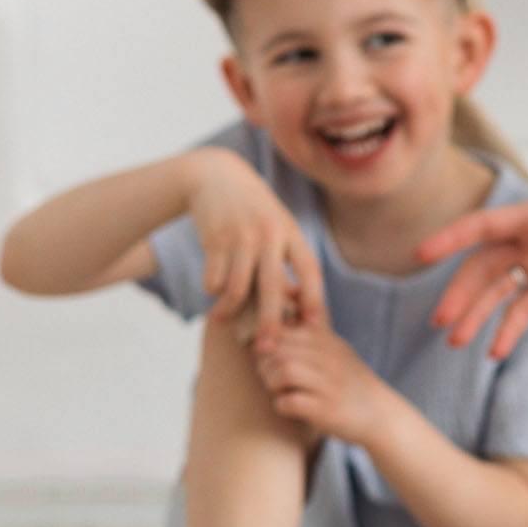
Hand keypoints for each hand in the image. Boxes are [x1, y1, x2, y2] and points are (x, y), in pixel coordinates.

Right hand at [183, 149, 323, 330]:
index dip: (314, 298)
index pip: (310, 270)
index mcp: (291, 233)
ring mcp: (242, 238)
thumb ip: (286, 257)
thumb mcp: (278, 225)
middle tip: (267, 349)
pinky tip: (212, 293)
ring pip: (238, 289)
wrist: (216, 177)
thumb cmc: (253, 210)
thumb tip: (296, 301)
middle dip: (272, 321)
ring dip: (230, 310)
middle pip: (273, 287)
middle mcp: (270, 236)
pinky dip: (213, 292)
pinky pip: (214, 280)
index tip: (314, 325)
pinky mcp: (215, 240)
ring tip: (224, 319)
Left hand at [251, 320, 394, 448]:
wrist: (380, 413)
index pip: (284, 331)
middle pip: (280, 350)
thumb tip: (285, 313)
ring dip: (272, 384)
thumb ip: (314, 334)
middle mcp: (331, 359)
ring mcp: (329, 384)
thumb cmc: (350, 383)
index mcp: (329, 342)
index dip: (269, 346)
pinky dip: (282, 405)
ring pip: (284, 372)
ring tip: (280, 391)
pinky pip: (289, 402)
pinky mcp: (325, 409)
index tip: (272, 360)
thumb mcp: (337, 350)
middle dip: (266, 366)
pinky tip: (289, 407)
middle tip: (272, 378)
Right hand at [416, 150, 527, 359]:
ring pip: (498, 291)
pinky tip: (495, 352)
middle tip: (440, 321)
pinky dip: (510, 328)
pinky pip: (526, 308)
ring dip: (477, 314)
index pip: (483, 226)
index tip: (421, 254)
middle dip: (460, 293)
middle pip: (482, 267)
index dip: (451, 238)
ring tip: (455, 342)